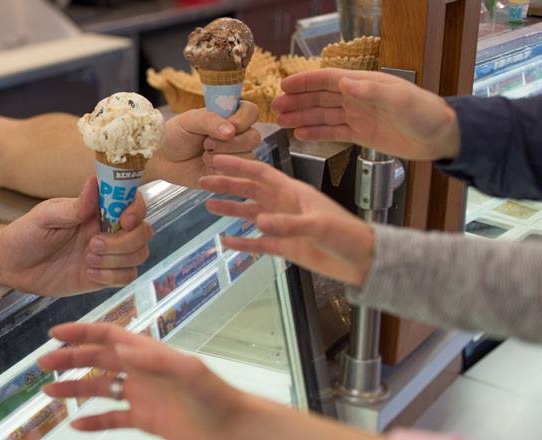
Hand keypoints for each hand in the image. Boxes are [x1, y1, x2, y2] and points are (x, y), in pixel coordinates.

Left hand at [0, 177, 152, 294]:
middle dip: (125, 241)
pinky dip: (112, 276)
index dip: (137, 210)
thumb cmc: (26, 234)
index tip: (124, 219)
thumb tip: (95, 182)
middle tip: (93, 245)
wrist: (12, 265)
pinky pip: (126, 277)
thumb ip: (74, 206)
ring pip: (138, 255)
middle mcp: (107, 230)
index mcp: (97, 210)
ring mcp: (107, 254)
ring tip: (88, 260)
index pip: (132, 203)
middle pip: (143, 232)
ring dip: (117, 260)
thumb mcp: (45, 216)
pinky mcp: (103, 276)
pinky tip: (89, 274)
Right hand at [38, 323, 253, 439]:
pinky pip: (112, 418)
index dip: (81, 332)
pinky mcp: (145, 419)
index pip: (108, 336)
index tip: (55, 334)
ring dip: (74, 389)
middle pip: (98, 359)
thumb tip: (121, 346)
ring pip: (100, 388)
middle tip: (42, 364)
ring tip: (49, 393)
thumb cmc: (216, 396)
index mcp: (149, 354)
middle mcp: (141, 371)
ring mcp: (142, 395)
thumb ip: (154, 358)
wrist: (232, 428)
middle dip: (69, 359)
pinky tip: (75, 424)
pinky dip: (93, 421)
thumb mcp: (188, 372)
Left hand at [149, 101, 261, 186]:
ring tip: (204, 155)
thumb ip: (209, 120)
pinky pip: (239, 173)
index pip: (251, 112)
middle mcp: (236, 134)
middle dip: (229, 143)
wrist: (162, 159)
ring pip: (248, 155)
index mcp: (229, 115)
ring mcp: (235, 154)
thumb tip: (231, 131)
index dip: (242, 120)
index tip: (226, 126)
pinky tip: (206, 166)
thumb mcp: (189, 121)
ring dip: (223, 156)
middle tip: (206, 143)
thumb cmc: (174, 135)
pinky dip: (221, 169)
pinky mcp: (230, 172)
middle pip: (253, 137)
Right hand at [200, 155, 373, 285]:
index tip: (217, 158)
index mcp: (294, 192)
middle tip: (203, 181)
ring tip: (209, 206)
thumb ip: (288, 224)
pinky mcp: (286, 246)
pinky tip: (226, 242)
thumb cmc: (348, 236)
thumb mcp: (318, 225)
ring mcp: (284, 226)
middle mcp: (286, 205)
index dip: (238, 165)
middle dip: (228, 185)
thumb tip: (258, 222)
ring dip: (231, 210)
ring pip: (251, 214)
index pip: (260, 173)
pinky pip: (258, 243)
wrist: (362, 261)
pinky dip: (242, 243)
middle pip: (251, 191)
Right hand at [272, 68, 460, 160]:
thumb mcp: (400, 100)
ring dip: (302, 117)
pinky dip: (316, 133)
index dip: (306, 82)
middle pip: (321, 97)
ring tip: (282, 121)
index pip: (329, 79)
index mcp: (365, 85)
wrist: (442, 137)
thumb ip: (372, 91)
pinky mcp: (361, 134)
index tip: (285, 86)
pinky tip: (300, 134)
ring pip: (323, 115)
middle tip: (275, 107)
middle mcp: (358, 99)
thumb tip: (344, 83)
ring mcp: (358, 117)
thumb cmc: (426, 114)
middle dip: (297, 101)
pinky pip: (333, 132)